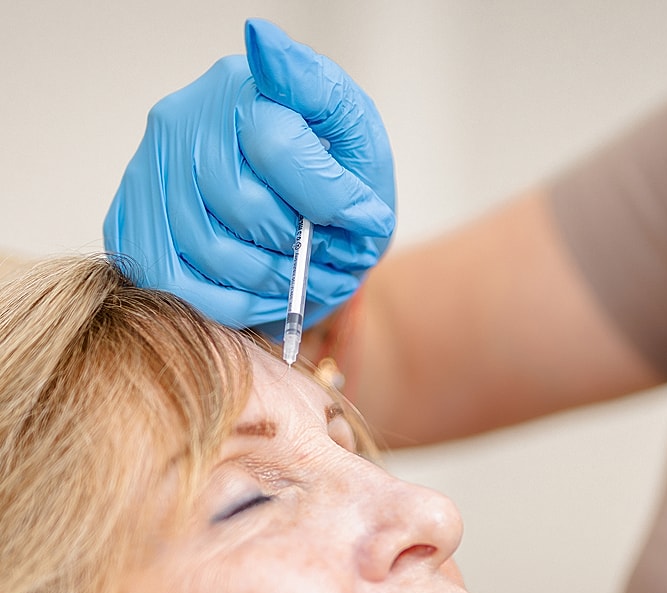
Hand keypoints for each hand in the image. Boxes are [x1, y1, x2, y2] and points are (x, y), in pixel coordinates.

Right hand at [103, 18, 394, 331]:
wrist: (309, 228)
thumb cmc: (335, 178)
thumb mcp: (352, 131)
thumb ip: (318, 92)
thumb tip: (262, 43)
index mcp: (238, 87)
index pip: (276, 145)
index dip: (326, 199)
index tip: (362, 218)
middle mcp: (181, 120)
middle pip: (244, 208)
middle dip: (298, 248)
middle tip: (325, 259)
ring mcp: (149, 174)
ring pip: (212, 252)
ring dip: (271, 283)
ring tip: (298, 280)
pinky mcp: (132, 226)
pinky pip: (176, 285)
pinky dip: (231, 305)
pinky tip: (261, 296)